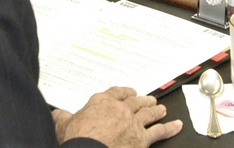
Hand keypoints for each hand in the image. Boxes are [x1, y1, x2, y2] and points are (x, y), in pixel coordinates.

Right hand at [53, 87, 182, 146]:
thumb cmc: (78, 140)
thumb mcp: (64, 126)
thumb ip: (62, 117)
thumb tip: (56, 114)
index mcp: (102, 102)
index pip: (116, 92)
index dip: (124, 92)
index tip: (129, 92)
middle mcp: (120, 109)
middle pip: (135, 101)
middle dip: (143, 100)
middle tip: (149, 100)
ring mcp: (133, 123)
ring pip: (148, 113)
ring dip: (156, 110)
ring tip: (161, 109)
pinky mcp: (142, 138)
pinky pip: (159, 132)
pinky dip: (169, 128)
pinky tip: (176, 126)